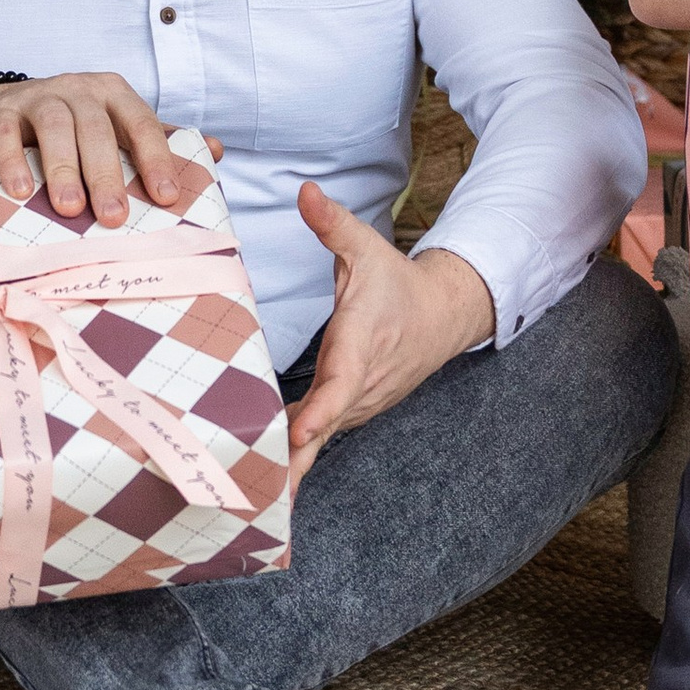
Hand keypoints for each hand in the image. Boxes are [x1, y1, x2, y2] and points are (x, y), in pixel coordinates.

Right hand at [0, 72, 191, 226]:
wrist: (11, 104)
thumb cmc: (77, 126)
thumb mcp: (119, 127)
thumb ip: (161, 141)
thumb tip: (215, 152)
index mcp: (115, 94)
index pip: (142, 123)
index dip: (156, 160)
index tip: (166, 197)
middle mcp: (80, 89)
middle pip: (97, 129)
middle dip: (107, 175)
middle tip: (114, 217)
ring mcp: (39, 96)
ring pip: (55, 128)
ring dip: (63, 169)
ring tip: (70, 209)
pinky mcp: (3, 111)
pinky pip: (6, 133)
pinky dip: (13, 161)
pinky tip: (22, 191)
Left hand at [287, 184, 494, 475]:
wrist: (441, 317)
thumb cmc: (396, 282)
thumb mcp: (366, 248)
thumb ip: (332, 224)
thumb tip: (305, 191)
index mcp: (360, 345)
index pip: (341, 385)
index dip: (321, 414)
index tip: (297, 437)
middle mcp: (360, 384)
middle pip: (324, 429)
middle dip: (295, 464)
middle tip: (263, 498)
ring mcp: (358, 403)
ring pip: (320, 439)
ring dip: (289, 467)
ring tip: (248, 497)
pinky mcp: (352, 410)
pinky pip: (320, 436)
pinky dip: (294, 458)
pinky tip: (261, 477)